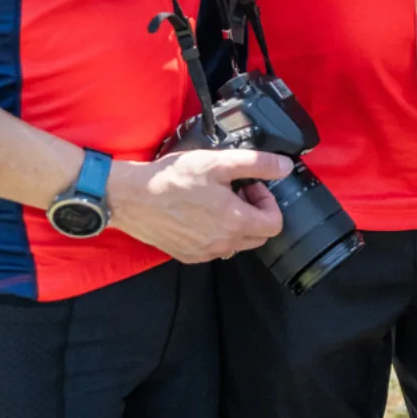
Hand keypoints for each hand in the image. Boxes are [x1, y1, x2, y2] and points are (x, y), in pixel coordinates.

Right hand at [107, 148, 291, 262]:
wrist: (132, 198)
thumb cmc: (174, 179)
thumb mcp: (219, 162)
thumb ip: (258, 163)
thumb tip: (284, 167)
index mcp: (234, 222)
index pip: (274, 224)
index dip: (269, 202)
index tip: (253, 187)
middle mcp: (222, 244)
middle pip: (259, 236)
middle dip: (255, 213)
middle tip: (237, 192)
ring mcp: (204, 252)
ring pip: (237, 244)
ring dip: (237, 224)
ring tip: (217, 200)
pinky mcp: (187, 255)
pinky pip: (215, 249)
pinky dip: (217, 233)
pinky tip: (201, 213)